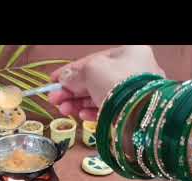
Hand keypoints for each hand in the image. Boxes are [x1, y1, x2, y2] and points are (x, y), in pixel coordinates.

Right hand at [48, 46, 164, 121]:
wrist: (139, 114)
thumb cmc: (118, 83)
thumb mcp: (91, 70)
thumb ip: (75, 74)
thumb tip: (63, 79)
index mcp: (128, 53)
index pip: (93, 60)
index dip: (70, 71)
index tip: (53, 80)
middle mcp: (134, 71)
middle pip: (94, 80)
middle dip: (71, 91)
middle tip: (54, 99)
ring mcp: (133, 94)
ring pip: (99, 96)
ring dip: (78, 103)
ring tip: (62, 110)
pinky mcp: (131, 113)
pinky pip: (108, 110)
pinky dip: (92, 112)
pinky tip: (80, 115)